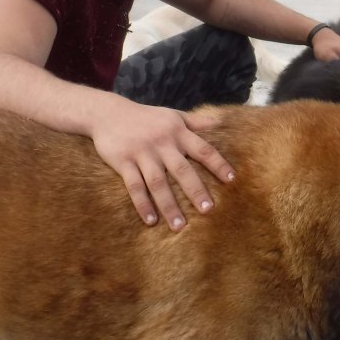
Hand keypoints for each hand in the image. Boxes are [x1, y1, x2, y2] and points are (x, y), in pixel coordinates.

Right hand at [91, 101, 234, 230]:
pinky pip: (134, 186)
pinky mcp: (123, 162)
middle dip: (195, 190)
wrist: (107, 113)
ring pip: (158, 183)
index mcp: (177, 132)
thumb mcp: (172, 115)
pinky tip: (151, 221)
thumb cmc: (146, 117)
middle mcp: (162, 143)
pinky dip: (143, 204)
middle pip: (182, 170)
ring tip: (179, 227)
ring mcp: (142, 153)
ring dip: (169, 206)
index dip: (218, 164)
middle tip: (208, 210)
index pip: (203, 149)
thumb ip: (196, 122)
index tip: (232, 180)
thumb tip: (220, 123)